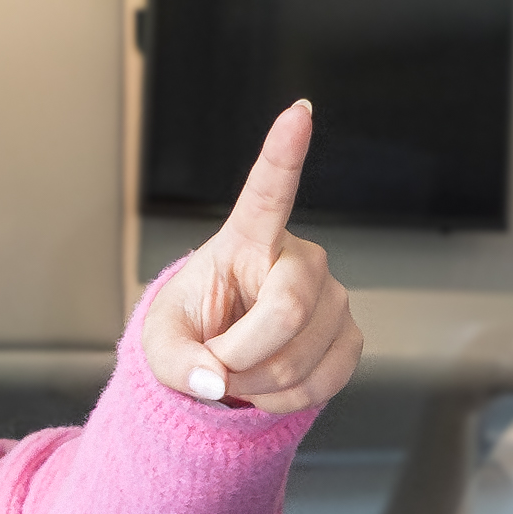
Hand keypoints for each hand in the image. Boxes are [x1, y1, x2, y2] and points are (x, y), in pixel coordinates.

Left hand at [138, 101, 362, 415]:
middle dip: (241, 358)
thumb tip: (212, 380)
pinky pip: (320, 383)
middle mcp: (301, 259)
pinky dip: (282, 399)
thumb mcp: (162, 343)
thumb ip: (176, 362)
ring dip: (255, 385)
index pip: (269, 190)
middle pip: (286, 312)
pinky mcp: (350, 336)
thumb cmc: (195, 329)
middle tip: (215, 365)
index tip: (297, 114)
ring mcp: (333, 298)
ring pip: (299, 359)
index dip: (284, 152)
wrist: (223, 361)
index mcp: (248, 239)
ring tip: (239, 371)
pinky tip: (268, 382)